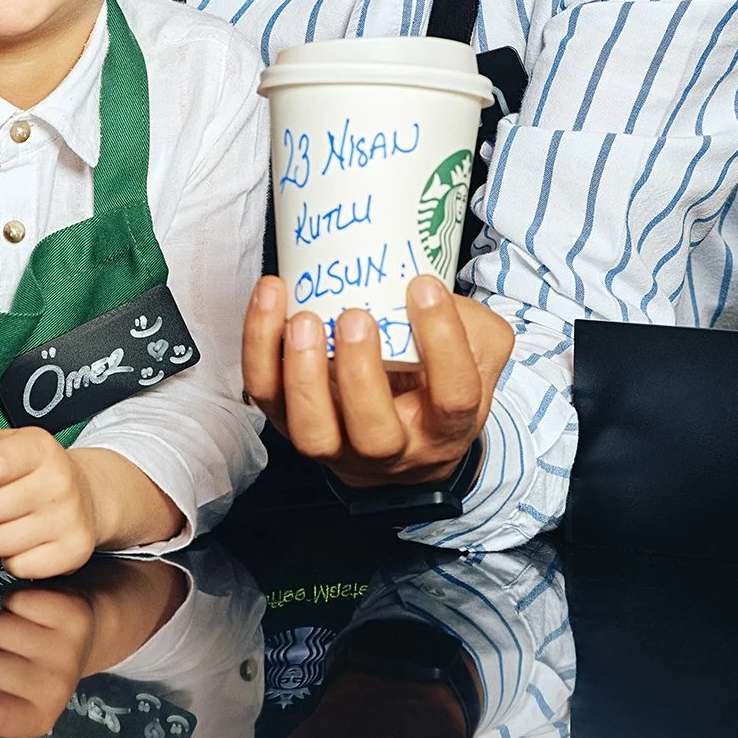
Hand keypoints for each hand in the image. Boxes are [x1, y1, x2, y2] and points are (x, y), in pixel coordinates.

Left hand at [0, 427, 99, 578]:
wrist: (89, 497)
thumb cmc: (39, 472)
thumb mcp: (12, 445)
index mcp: (42, 449)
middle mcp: (60, 483)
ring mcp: (69, 520)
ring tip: (9, 521)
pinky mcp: (73, 553)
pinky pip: (16, 567)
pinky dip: (14, 558)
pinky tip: (26, 541)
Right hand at [0, 585, 96, 737]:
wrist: (90, 632)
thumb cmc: (35, 668)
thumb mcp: (11, 699)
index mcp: (38, 717)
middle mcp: (57, 688)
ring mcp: (67, 649)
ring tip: (13, 632)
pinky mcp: (72, 612)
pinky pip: (13, 600)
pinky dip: (12, 602)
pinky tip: (29, 611)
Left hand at [241, 275, 511, 487]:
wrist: (404, 434)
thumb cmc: (435, 381)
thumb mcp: (476, 352)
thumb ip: (470, 323)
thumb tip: (427, 289)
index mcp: (445, 427)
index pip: (453, 397)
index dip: (442, 344)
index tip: (423, 288)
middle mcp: (393, 449)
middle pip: (375, 436)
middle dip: (360, 375)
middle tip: (355, 316)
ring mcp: (337, 445)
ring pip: (313, 433)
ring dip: (302, 375)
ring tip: (303, 320)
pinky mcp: (292, 424)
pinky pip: (268, 396)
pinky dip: (260, 350)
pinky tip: (270, 301)